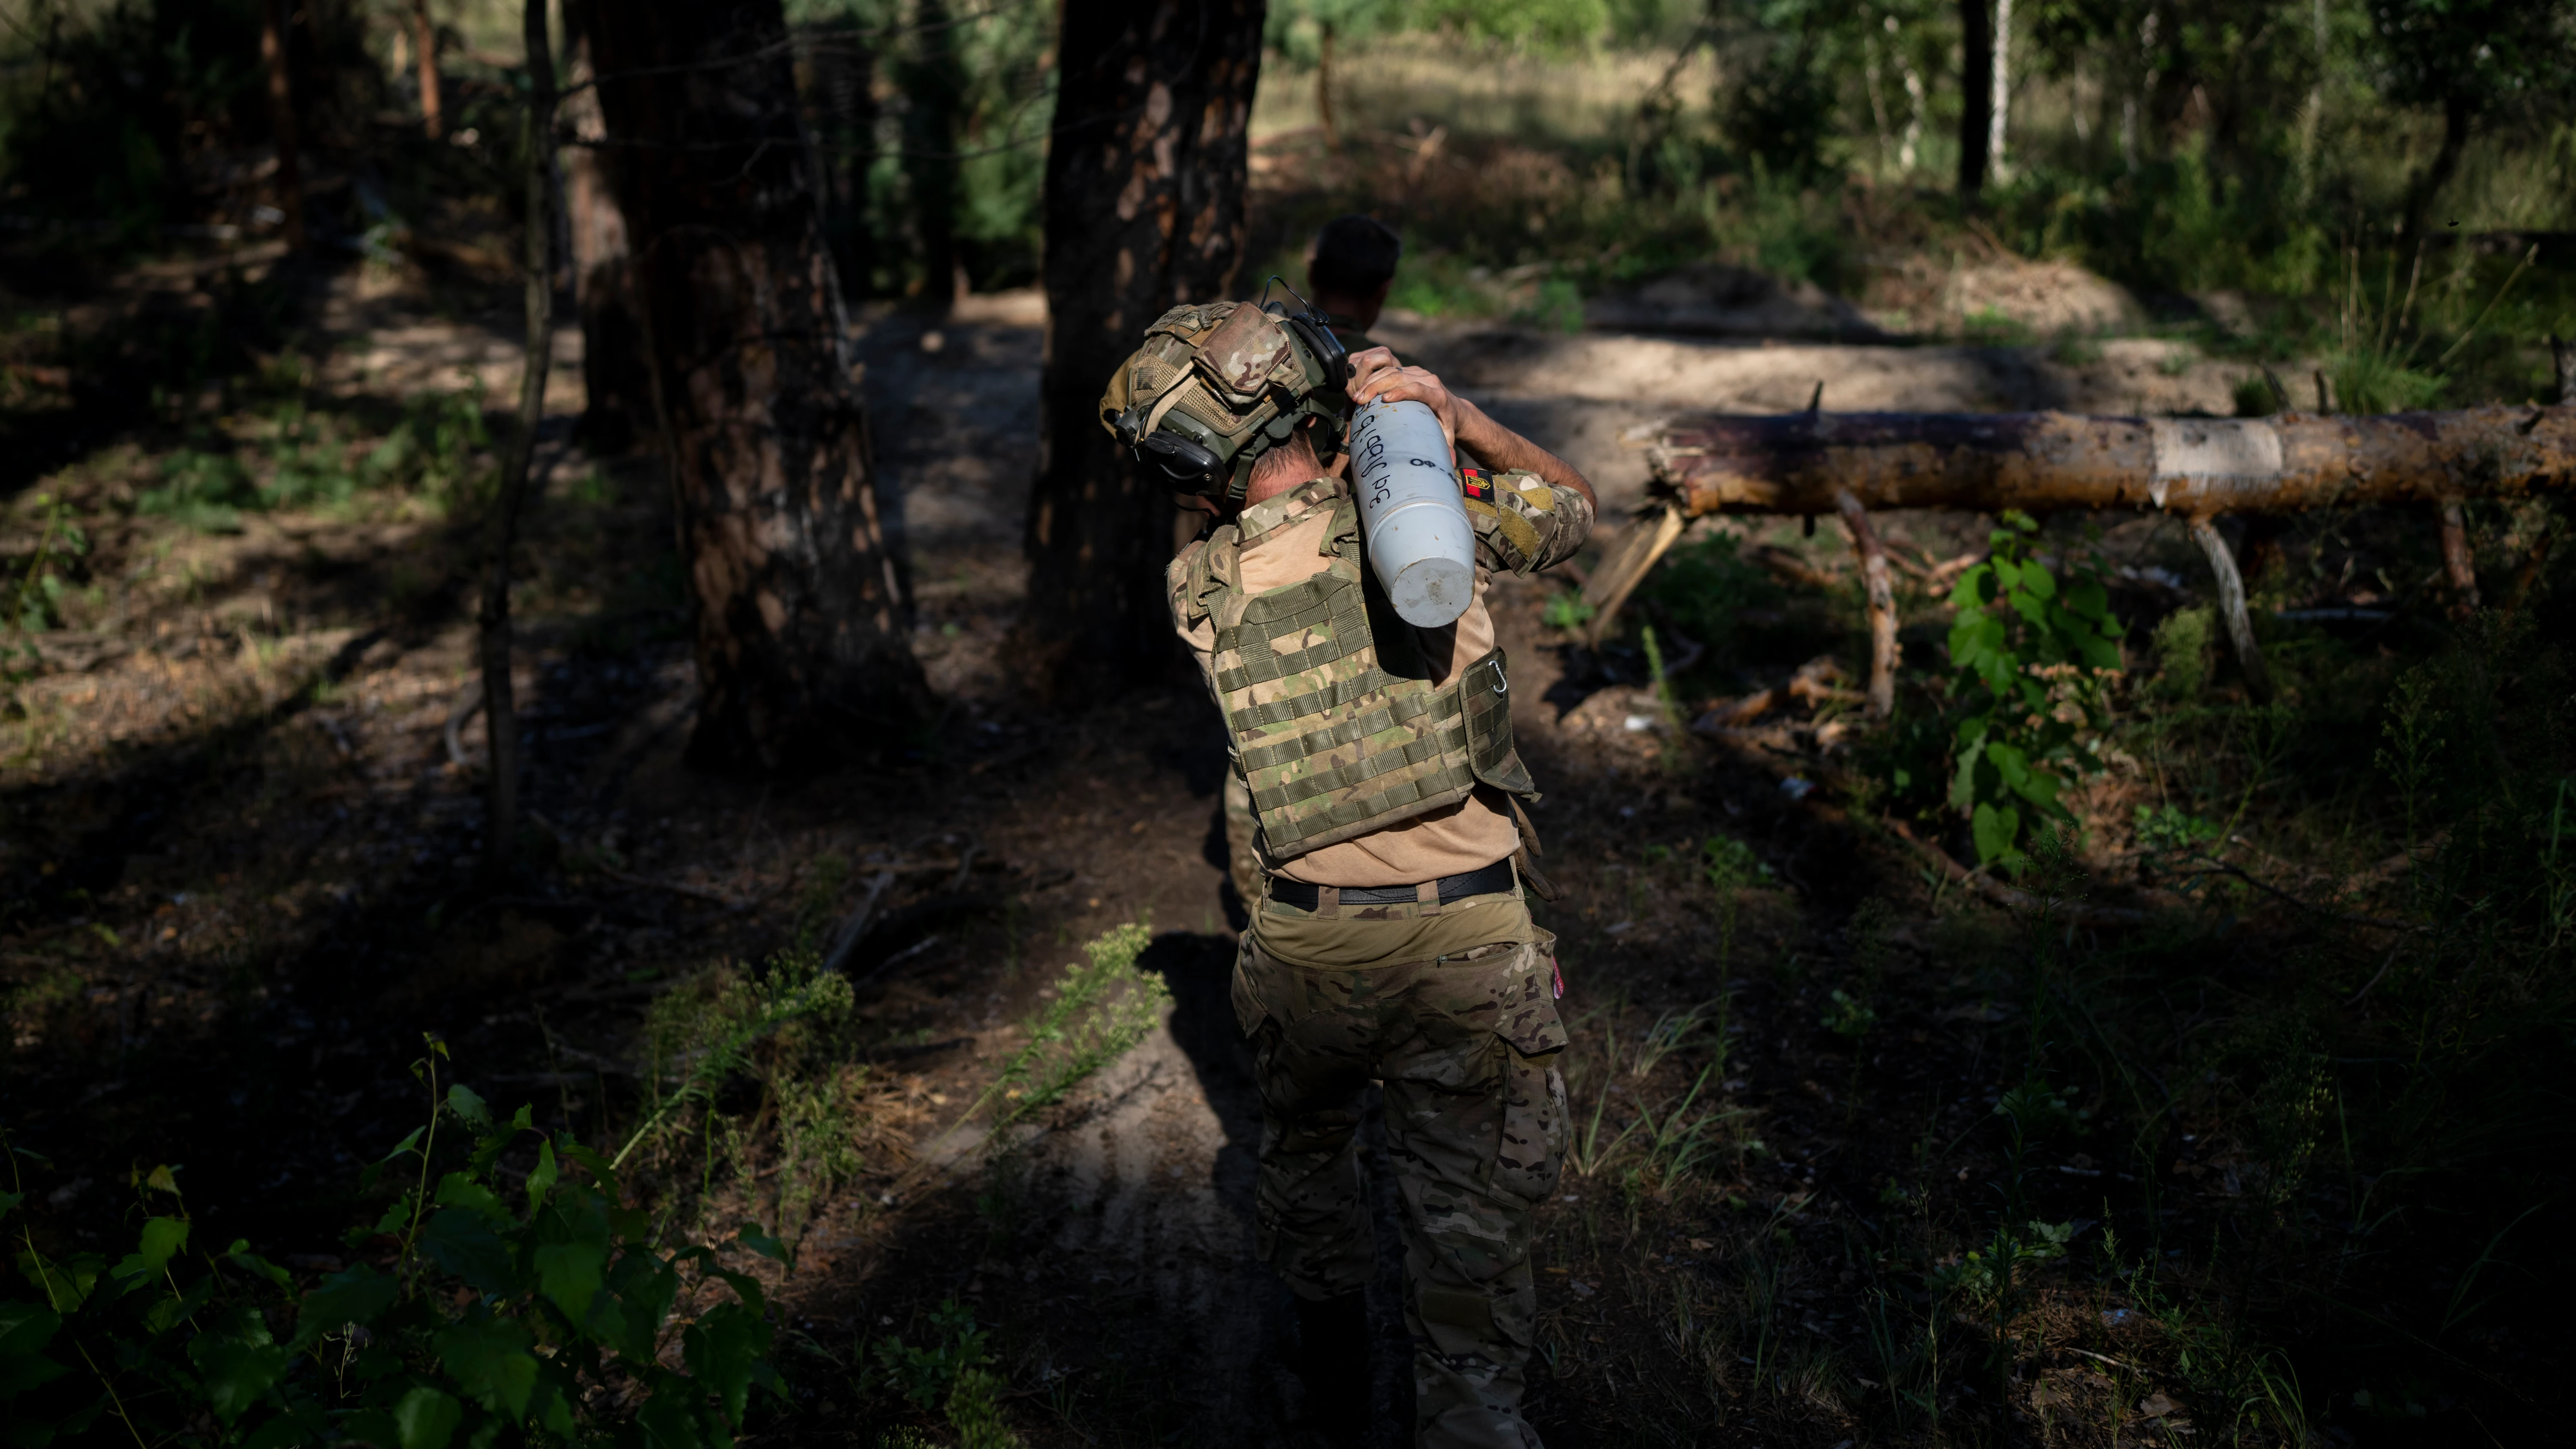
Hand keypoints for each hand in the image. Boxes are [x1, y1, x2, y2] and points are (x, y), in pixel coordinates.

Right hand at [1346, 347, 1461, 453]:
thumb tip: (1450, 463)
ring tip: (1356, 397)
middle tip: (1359, 401)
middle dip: (1377, 387)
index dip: (1401, 392)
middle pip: (1400, 377)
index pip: (1418, 389)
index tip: (1385, 399)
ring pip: (1392, 371)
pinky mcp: (1411, 371)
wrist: (1452, 407)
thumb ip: (1447, 448)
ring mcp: (1419, 373)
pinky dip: (1375, 378)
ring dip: (1372, 382)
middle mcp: (1429, 380)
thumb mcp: (1447, 436)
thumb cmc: (1446, 425)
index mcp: (1437, 396)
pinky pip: (1390, 370)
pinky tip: (1362, 389)